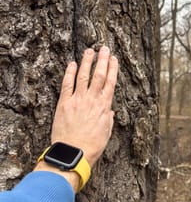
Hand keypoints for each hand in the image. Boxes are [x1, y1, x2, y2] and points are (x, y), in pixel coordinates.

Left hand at [51, 46, 117, 166]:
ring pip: (84, 76)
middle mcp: (92, 100)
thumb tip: (109, 111)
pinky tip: (72, 64)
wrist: (74, 153)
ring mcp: (78, 100)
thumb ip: (108, 119)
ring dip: (87, 62)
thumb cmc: (92, 146)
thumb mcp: (106, 133)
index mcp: (104, 106)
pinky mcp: (64, 103)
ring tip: (89, 51)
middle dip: (102, 60)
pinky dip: (70, 73)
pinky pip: (67, 84)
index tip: (114, 59)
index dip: (112, 69)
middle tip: (104, 48)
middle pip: (99, 75)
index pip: (110, 82)